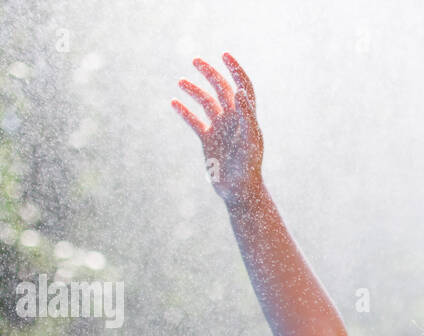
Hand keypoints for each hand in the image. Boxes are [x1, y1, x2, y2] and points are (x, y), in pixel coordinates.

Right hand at [171, 52, 262, 204]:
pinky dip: (185, 112)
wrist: (239, 191)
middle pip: (222, 89)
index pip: (243, 86)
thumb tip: (239, 91)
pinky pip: (195, 121)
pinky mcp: (209, 140)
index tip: (224, 55)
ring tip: (180, 82)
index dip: (235, 70)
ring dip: (194, 90)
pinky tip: (174, 102)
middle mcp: (234, 120)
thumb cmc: (249, 167)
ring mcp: (220, 129)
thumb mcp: (249, 141)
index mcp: (247, 117)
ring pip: (206, 103)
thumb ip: (246, 116)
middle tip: (195, 61)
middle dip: (210, 73)